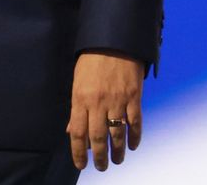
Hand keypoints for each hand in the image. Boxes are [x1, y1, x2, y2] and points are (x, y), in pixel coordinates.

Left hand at [68, 50, 143, 171]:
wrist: (113, 40)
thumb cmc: (91, 60)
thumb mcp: (77, 82)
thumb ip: (76, 108)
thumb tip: (71, 130)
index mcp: (80, 99)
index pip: (78, 132)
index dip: (79, 152)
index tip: (81, 165)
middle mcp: (98, 102)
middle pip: (97, 137)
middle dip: (99, 157)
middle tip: (101, 167)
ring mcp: (117, 100)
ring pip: (117, 133)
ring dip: (118, 151)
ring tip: (117, 160)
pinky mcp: (134, 96)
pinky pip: (135, 122)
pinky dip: (135, 137)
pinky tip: (133, 146)